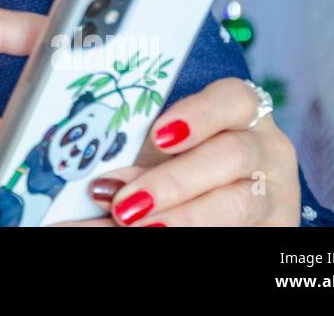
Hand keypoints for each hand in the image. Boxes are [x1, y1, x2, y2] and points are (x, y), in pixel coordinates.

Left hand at [70, 77, 300, 226]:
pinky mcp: (273, 232)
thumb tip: (59, 126)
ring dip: (180, 216)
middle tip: (123, 202)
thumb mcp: (161, 144)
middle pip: (232, 156)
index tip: (158, 134)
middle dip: (173, 181)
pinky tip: (141, 236)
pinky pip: (232, 236)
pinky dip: (182, 234)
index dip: (197, 114)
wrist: (221, 218)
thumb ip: (129, 134)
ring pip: (237, 204)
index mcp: (238, 112)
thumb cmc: (180, 165)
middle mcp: (265, 148)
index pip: (233, 98)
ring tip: (130, 224)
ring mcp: (273, 195)